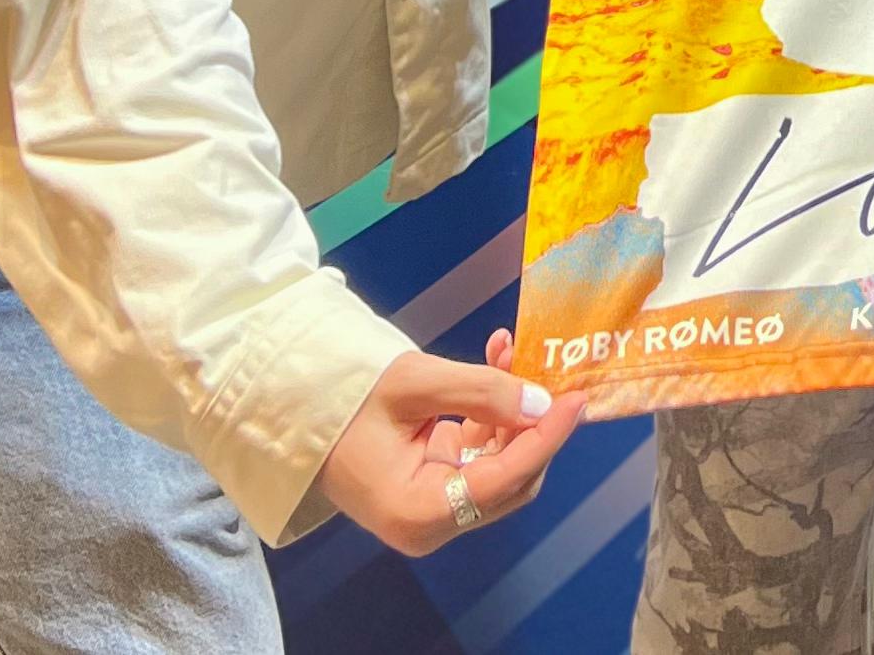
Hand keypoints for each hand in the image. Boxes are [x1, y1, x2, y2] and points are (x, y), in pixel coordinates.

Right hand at [316, 344, 585, 553]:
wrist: (298, 409)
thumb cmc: (345, 399)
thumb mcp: (412, 384)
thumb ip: (480, 392)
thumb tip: (540, 402)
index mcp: (419, 512)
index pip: (503, 480)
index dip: (545, 438)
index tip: (575, 400)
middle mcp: (431, 522)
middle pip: (511, 481)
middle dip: (535, 425)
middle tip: (552, 374)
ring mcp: (435, 506)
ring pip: (501, 465)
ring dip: (516, 411)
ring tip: (512, 352)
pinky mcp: (436, 482)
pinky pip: (481, 452)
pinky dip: (494, 412)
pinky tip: (497, 362)